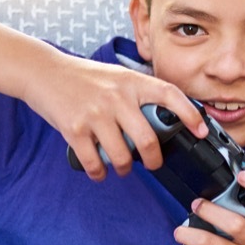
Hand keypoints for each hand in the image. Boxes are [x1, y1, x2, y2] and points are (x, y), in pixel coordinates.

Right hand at [24, 53, 205, 179]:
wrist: (43, 72)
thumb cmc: (84, 77)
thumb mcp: (117, 76)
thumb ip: (138, 94)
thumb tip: (164, 121)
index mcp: (131, 82)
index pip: (169, 94)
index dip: (190, 114)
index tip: (201, 131)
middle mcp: (116, 97)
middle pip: (147, 140)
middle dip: (154, 160)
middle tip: (154, 164)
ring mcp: (95, 114)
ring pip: (121, 156)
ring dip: (124, 169)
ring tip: (122, 167)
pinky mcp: (74, 129)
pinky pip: (94, 162)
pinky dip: (99, 172)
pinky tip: (100, 171)